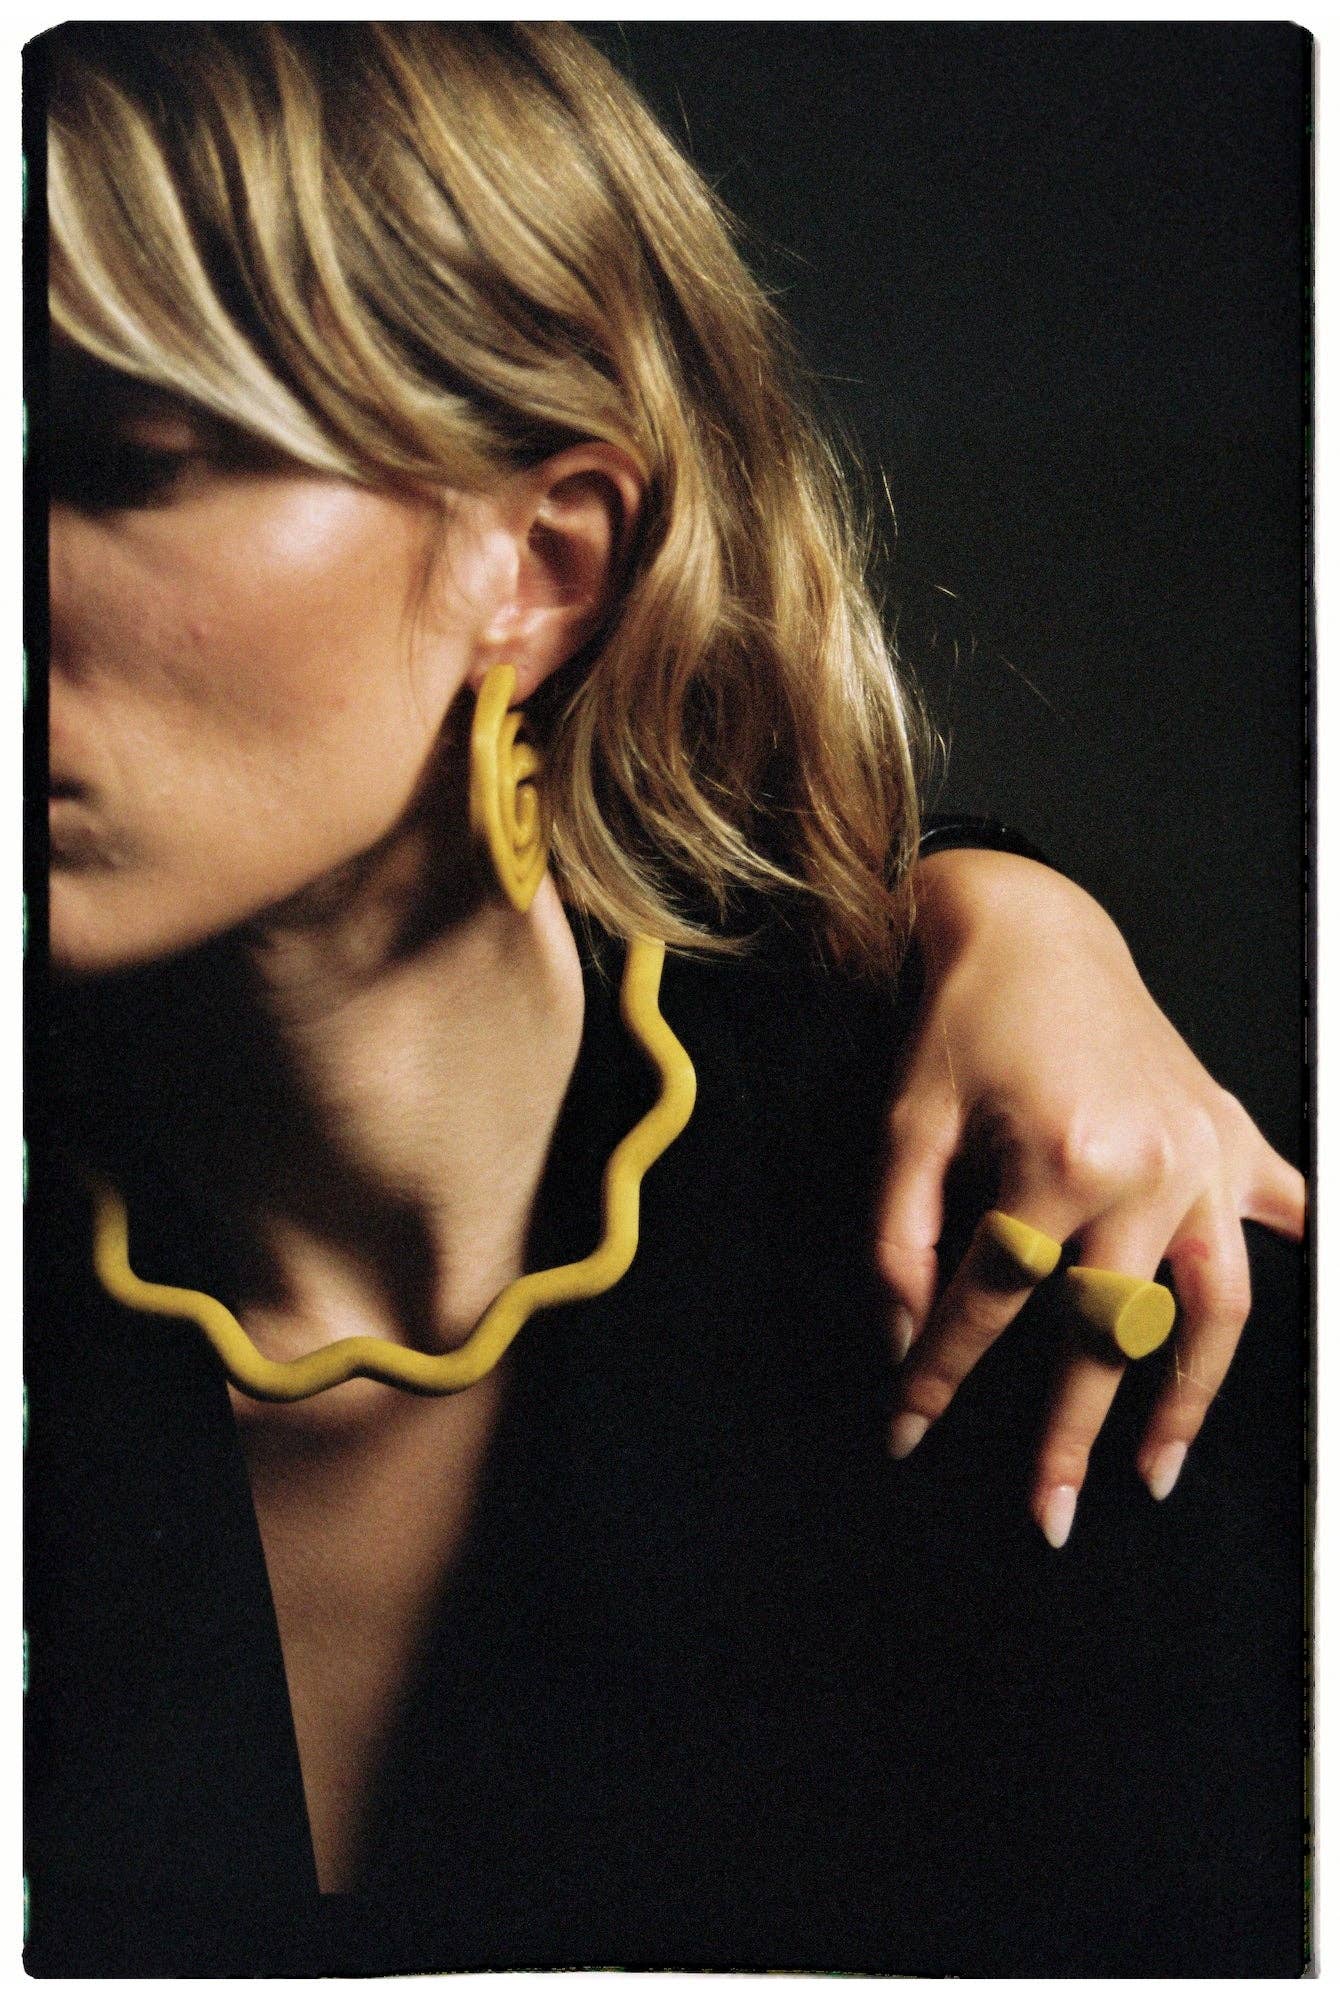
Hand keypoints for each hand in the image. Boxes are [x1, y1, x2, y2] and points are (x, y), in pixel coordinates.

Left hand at [876, 848, 1304, 1546]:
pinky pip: (1282, 1214)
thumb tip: (903, 1338)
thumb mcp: (903, 1126)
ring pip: (1212, 1310)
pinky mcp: (1230, 1136)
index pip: (992, 1304)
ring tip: (1155, 1472)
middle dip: (1068, 1435)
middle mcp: (1147, 1168)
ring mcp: (1202, 1156)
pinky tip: (1290, 1324)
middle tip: (1045, 1516)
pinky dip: (1298, 1262)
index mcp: (1057, 1160)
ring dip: (1186, 1399)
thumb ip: (895, 1239)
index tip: (907, 1432)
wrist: (1031, 926)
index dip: (941, 1376)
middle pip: (1106, 1333)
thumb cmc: (960, 1022)